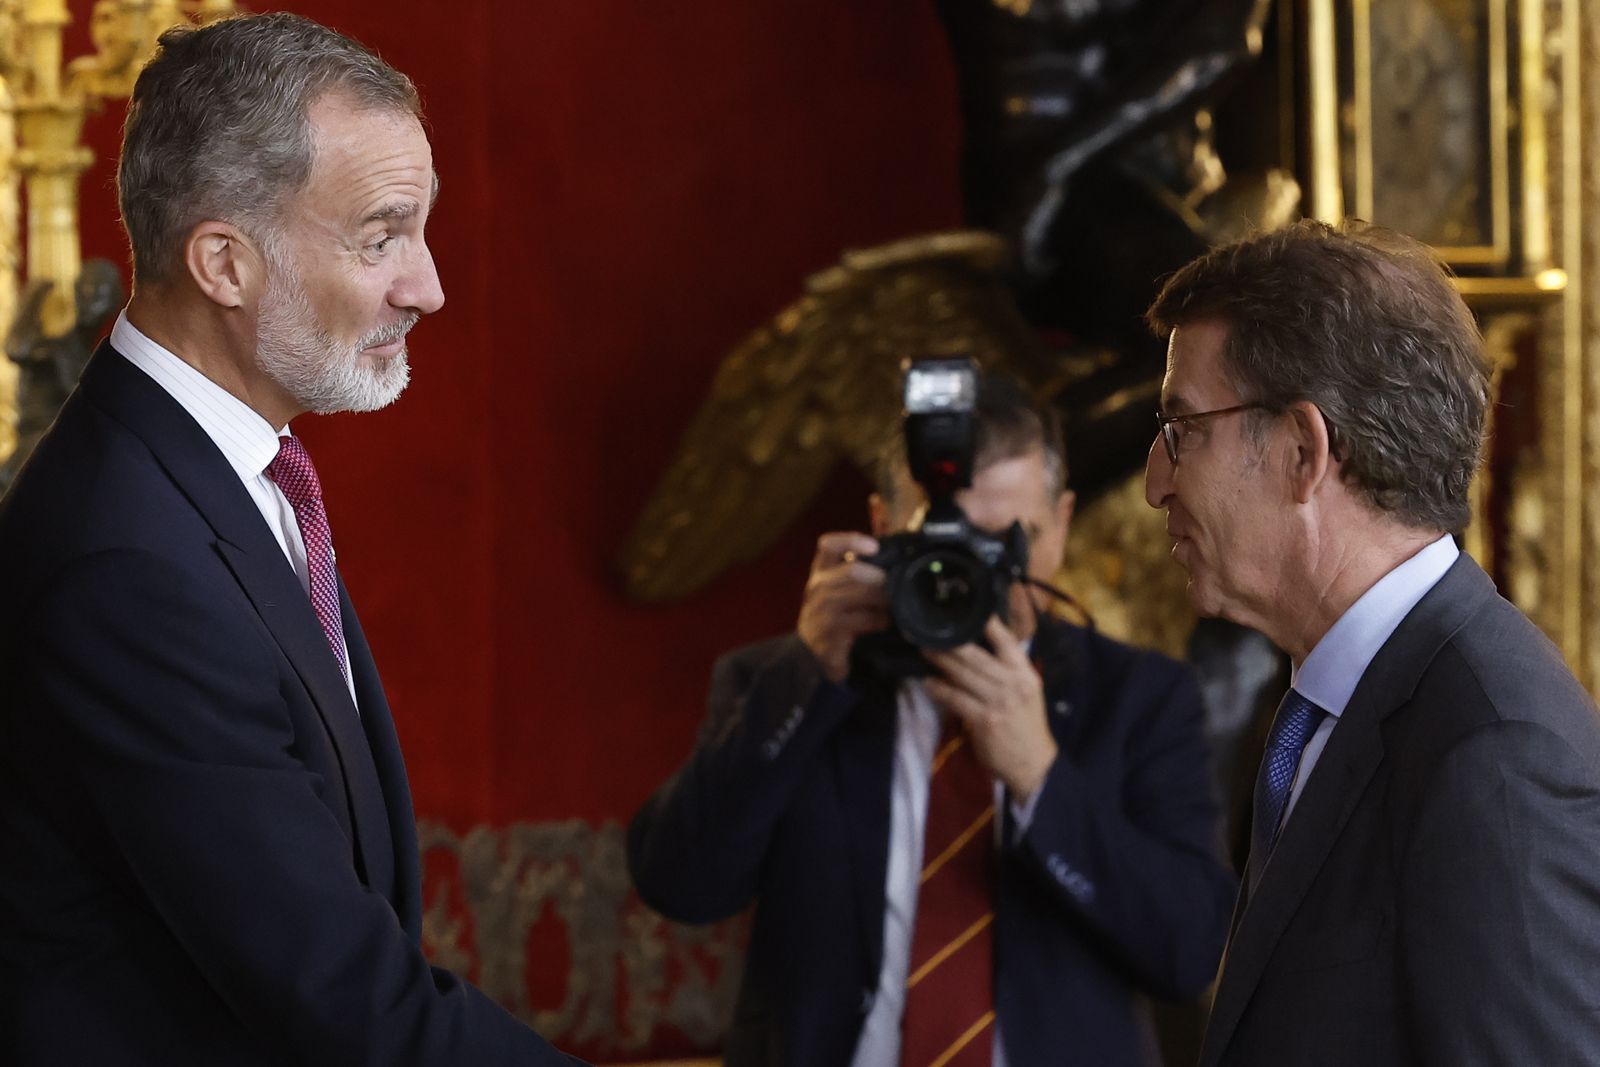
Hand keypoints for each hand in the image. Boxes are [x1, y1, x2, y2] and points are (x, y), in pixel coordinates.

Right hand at [797, 531, 886, 683]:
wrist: (811, 653)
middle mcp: (818, 587)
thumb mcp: (836, 589)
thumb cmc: (832, 615)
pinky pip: (862, 620)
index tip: (874, 546)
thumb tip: (894, 559)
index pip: (828, 545)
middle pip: (851, 571)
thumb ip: (856, 573)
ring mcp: (822, 610)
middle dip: (878, 576)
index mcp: (820, 571)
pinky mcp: (831, 631)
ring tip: (894, 603)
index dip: (852, 541)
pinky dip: (879, 620)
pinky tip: (885, 622)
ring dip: (882, 598)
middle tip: (892, 583)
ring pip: (858, 595)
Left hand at [924, 616, 1057, 801]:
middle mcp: (1013, 683)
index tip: (963, 609)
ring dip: (940, 662)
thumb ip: (1007, 669)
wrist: (1033, 763)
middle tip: (929, 630)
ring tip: (923, 651)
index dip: (985, 622)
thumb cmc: (1026, 723)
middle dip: (950, 642)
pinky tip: (928, 683)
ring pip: (963, 674)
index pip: (1006, 640)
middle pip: (976, 655)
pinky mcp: (984, 720)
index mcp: (1025, 672)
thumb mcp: (1027, 690)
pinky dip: (939, 690)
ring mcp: (999, 702)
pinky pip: (956, 699)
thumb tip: (978, 647)